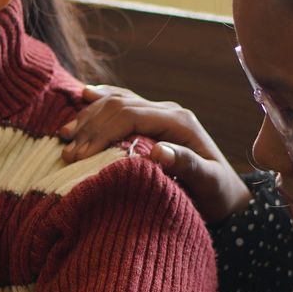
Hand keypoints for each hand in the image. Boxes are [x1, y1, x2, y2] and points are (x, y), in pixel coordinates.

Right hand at [59, 85, 252, 223]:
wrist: (228, 194)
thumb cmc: (218, 194)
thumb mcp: (208, 183)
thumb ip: (187, 165)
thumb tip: (159, 152)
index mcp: (179, 121)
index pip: (129, 116)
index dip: (101, 132)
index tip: (79, 155)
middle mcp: (169, 111)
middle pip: (119, 106)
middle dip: (89, 126)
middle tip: (65, 152)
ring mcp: (160, 112)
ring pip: (117, 101)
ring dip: (89, 116)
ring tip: (64, 135)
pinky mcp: (154, 120)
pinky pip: (122, 102)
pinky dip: (101, 100)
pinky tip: (83, 97)